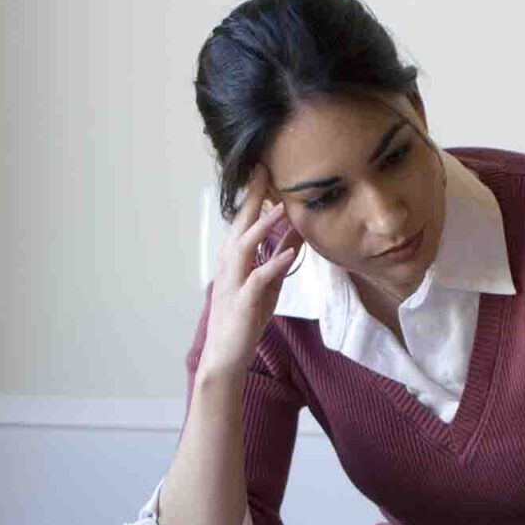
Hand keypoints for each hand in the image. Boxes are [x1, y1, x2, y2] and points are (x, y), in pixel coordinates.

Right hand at [196, 167, 304, 381]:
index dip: (255, 195)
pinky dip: (272, 265)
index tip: (265, 167)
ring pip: (244, 247)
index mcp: (234, 259)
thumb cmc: (245, 319)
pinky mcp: (242, 303)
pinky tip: (287, 254)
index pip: (244, 220)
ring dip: (263, 227)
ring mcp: (233, 283)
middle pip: (240, 225)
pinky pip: (257, 280)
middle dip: (253, 197)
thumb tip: (298, 231)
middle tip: (264, 169)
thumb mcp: (269, 283)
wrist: (226, 356)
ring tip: (281, 208)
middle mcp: (229, 266)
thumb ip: (280, 256)